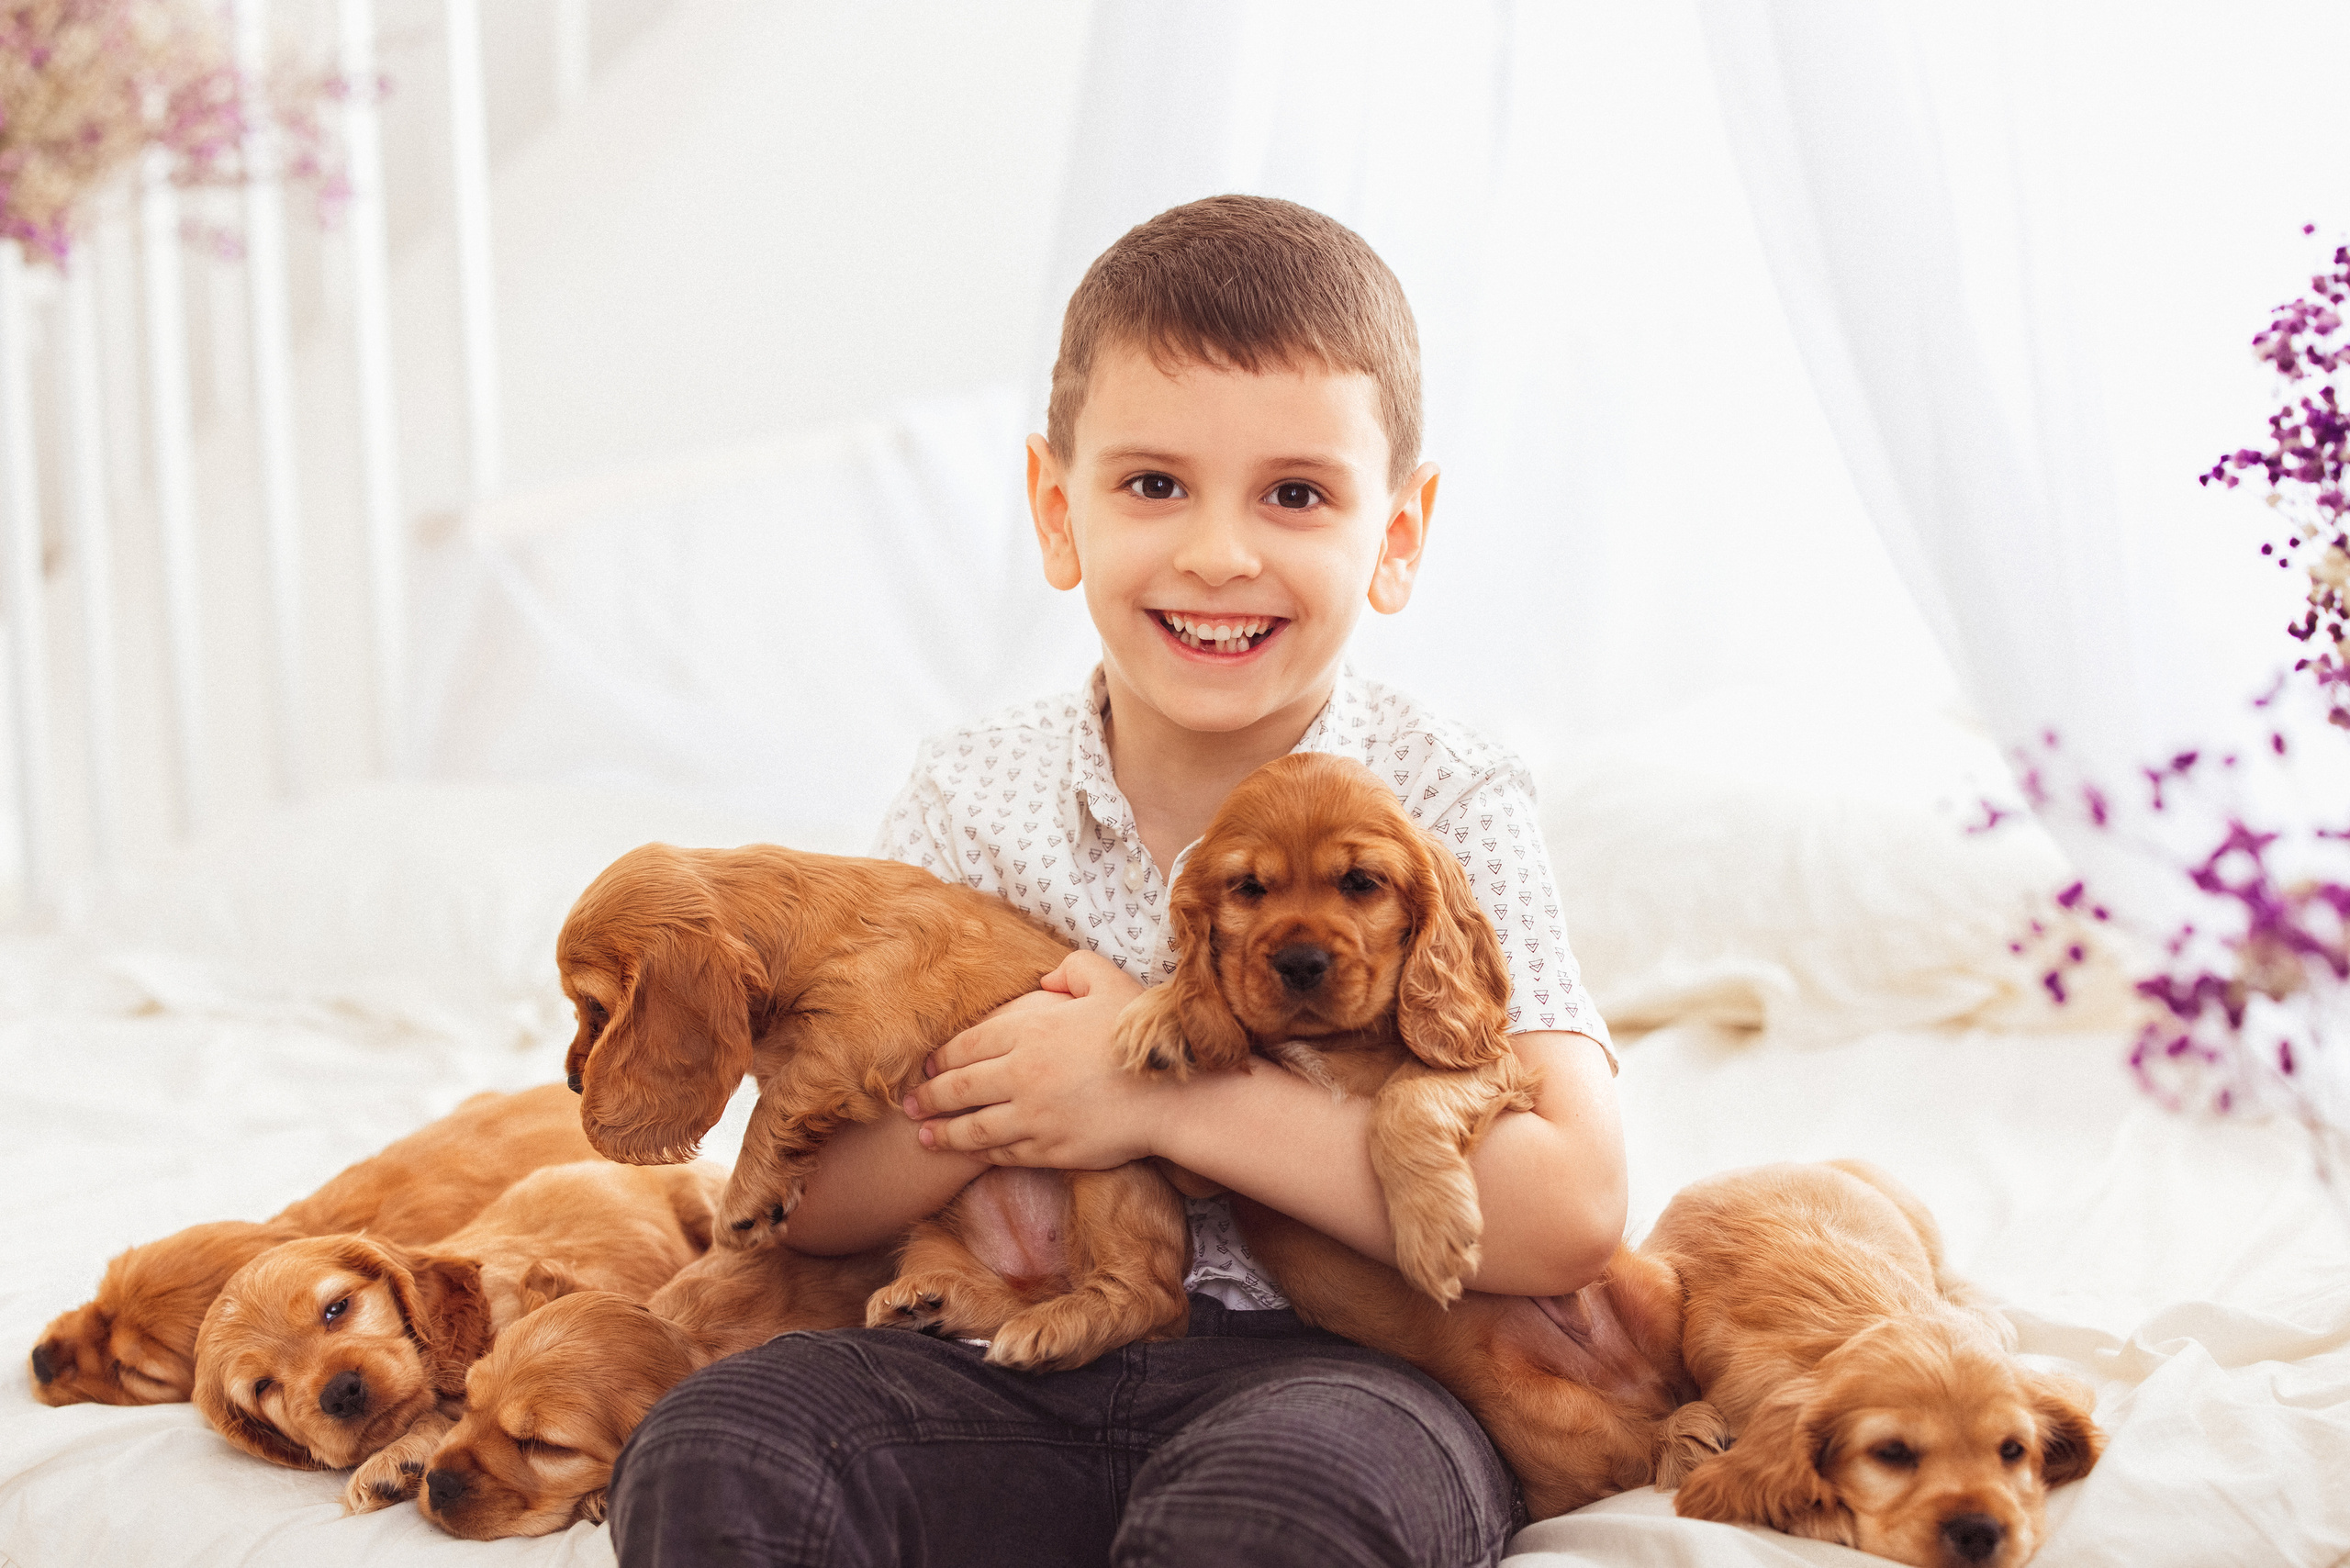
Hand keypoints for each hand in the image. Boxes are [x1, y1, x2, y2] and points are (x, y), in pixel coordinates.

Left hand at [903, 953, 1171, 1168]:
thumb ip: (1071, 968)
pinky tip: (969, 1153)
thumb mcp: (1107, 980)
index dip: (941, 1058)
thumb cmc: (1140, 1034)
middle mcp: (1022, 1074)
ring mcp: (1033, 1116)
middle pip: (959, 1088)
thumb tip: (1044, 978)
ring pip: (973, 1127)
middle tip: (910, 1103)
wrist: (1170, 1094)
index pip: (967, 1046)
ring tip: (924, 1136)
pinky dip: (980, 1153)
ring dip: (943, 1133)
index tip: (927, 1067)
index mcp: (1030, 1030)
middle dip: (929, 1097)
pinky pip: (1003, 1153)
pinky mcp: (1049, 1149)